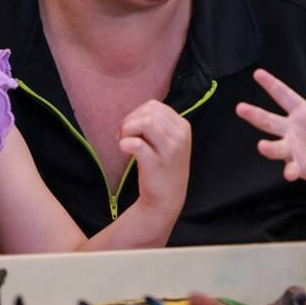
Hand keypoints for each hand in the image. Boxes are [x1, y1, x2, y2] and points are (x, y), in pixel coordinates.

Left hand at [119, 101, 190, 218]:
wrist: (167, 198)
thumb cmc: (163, 166)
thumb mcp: (169, 141)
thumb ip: (157, 124)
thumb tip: (134, 114)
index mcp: (183, 126)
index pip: (154, 106)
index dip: (136, 113)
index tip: (129, 129)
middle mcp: (180, 135)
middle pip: (149, 112)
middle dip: (129, 120)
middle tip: (122, 136)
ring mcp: (171, 150)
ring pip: (145, 122)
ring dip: (127, 130)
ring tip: (123, 142)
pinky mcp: (157, 164)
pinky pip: (137, 144)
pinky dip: (126, 143)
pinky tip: (124, 150)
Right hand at [235, 68, 305, 187]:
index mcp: (302, 112)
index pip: (285, 96)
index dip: (272, 85)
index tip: (258, 73)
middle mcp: (292, 129)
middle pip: (270, 120)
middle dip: (255, 114)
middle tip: (240, 108)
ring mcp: (292, 148)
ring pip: (276, 145)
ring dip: (269, 147)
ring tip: (262, 146)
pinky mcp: (297, 166)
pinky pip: (291, 167)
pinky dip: (290, 170)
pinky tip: (291, 172)